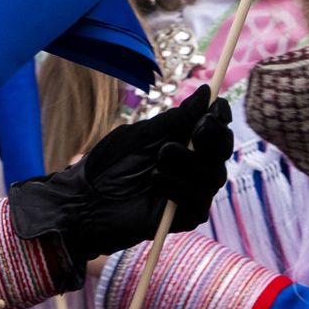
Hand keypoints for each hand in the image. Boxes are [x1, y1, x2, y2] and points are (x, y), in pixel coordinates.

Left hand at [6, 87, 235, 259]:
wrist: (87, 200)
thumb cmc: (109, 164)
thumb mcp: (143, 135)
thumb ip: (176, 118)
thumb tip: (206, 92)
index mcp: (183, 141)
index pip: (214, 127)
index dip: (220, 115)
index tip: (217, 106)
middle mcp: (193, 165)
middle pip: (222, 150)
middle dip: (213, 138)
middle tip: (197, 131)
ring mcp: (190, 191)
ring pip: (213, 176)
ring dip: (188, 163)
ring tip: (158, 160)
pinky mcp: (185, 217)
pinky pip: (199, 203)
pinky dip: (180, 188)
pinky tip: (156, 182)